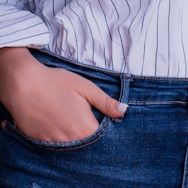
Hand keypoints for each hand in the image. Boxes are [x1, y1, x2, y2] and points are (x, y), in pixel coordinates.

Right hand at [0, 47, 127, 142]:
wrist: (23, 84)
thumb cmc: (56, 82)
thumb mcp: (84, 86)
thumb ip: (105, 102)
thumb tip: (124, 111)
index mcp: (86, 128)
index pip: (103, 139)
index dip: (105, 129)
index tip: (101, 118)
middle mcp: (72, 141)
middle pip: (88, 144)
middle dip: (89, 133)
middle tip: (83, 115)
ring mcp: (55, 144)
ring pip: (71, 146)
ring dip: (74, 136)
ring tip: (68, 117)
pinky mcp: (41, 143)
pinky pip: (56, 145)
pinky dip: (59, 137)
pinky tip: (56, 121)